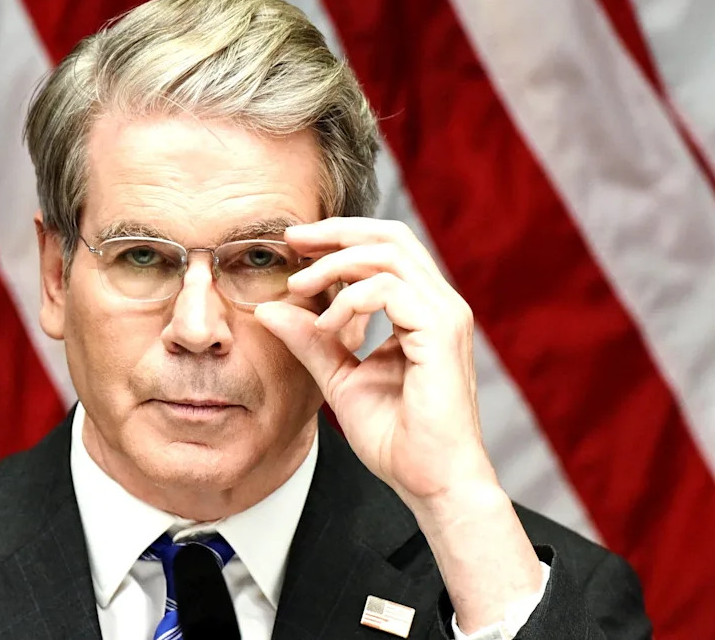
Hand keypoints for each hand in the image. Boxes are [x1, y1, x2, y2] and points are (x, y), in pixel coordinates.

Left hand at [254, 217, 493, 502]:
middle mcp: (439, 303)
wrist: (431, 481)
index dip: (339, 238)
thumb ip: (311, 341)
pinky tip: (326, 326)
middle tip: (292, 240)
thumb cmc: (397, 438)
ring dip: (335, 263)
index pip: (385, 248)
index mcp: (422, 309)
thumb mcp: (340, 378)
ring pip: (388, 254)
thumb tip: (270, 309)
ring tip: (299, 287)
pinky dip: (349, 299)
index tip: (294, 246)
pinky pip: (389, 289)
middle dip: (336, 232)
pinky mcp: (440, 332)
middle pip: (390, 235)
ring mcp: (444, 314)